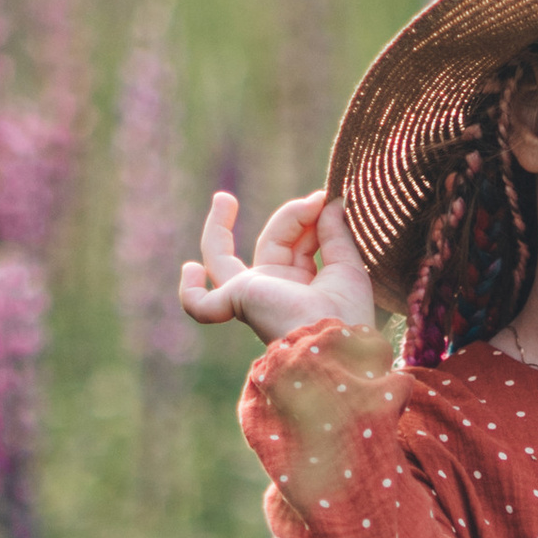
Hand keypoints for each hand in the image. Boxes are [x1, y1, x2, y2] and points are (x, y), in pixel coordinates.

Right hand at [180, 189, 379, 346]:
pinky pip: (200, 306)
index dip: (308, 217)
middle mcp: (275, 292)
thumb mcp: (347, 266)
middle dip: (288, 218)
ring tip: (225, 199)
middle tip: (313, 197)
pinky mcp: (235, 301)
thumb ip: (336, 233)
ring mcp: (252, 297)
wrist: (331, 340)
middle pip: (272, 244)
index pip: (298, 242)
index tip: (325, 199)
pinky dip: (190, 291)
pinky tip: (191, 270)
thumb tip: (328, 201)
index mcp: (301, 287)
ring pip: (222, 263)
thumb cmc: (344, 314)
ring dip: (218, 229)